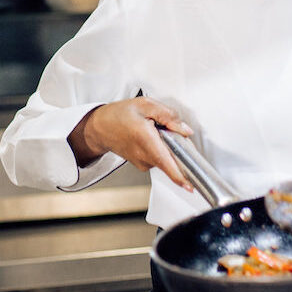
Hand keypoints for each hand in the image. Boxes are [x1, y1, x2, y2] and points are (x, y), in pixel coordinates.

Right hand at [68, 97, 194, 190]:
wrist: (101, 128)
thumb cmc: (120, 115)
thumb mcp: (146, 105)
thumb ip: (169, 116)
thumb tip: (185, 131)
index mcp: (146, 139)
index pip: (167, 164)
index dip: (181, 177)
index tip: (191, 186)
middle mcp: (145, 156)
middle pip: (173, 159)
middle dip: (179, 147)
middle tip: (169, 129)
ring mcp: (144, 163)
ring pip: (167, 158)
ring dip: (169, 146)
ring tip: (155, 131)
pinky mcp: (143, 165)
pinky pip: (160, 159)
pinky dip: (162, 149)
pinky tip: (152, 138)